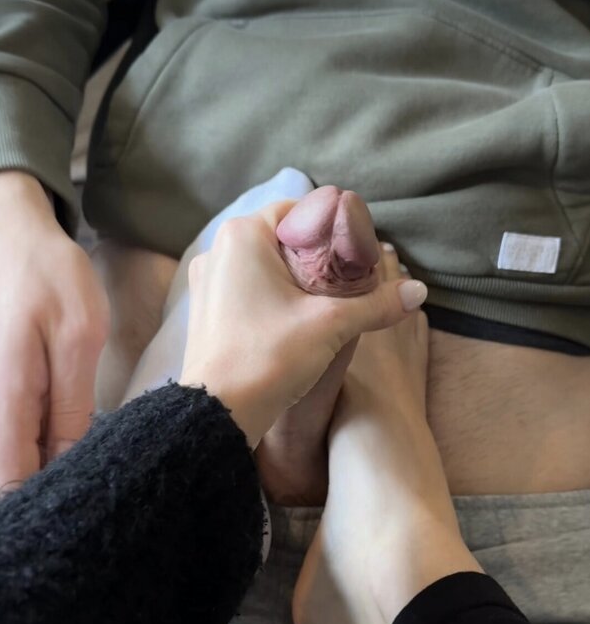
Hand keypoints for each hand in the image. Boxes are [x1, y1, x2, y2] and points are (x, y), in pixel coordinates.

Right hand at [0, 173, 109, 489]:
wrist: (7, 231)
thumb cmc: (48, 276)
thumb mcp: (78, 338)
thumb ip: (73, 408)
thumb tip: (72, 464)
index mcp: (4, 402)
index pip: (14, 483)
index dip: (49, 507)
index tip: (91, 513)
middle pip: (17, 474)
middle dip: (59, 488)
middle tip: (111, 489)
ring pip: (20, 454)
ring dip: (55, 461)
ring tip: (104, 461)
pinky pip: (20, 431)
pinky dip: (47, 438)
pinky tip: (79, 432)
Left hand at [179, 201, 425, 445]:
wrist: (219, 413)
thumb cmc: (268, 358)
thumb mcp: (331, 326)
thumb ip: (375, 304)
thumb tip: (417, 292)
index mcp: (243, 235)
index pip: (299, 210)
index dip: (334, 229)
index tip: (356, 255)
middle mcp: (218, 250)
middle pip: (282, 239)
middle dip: (317, 258)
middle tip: (349, 282)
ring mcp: (208, 282)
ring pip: (265, 267)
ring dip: (296, 281)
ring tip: (327, 304)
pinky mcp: (207, 311)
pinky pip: (248, 290)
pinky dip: (274, 298)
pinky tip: (297, 322)